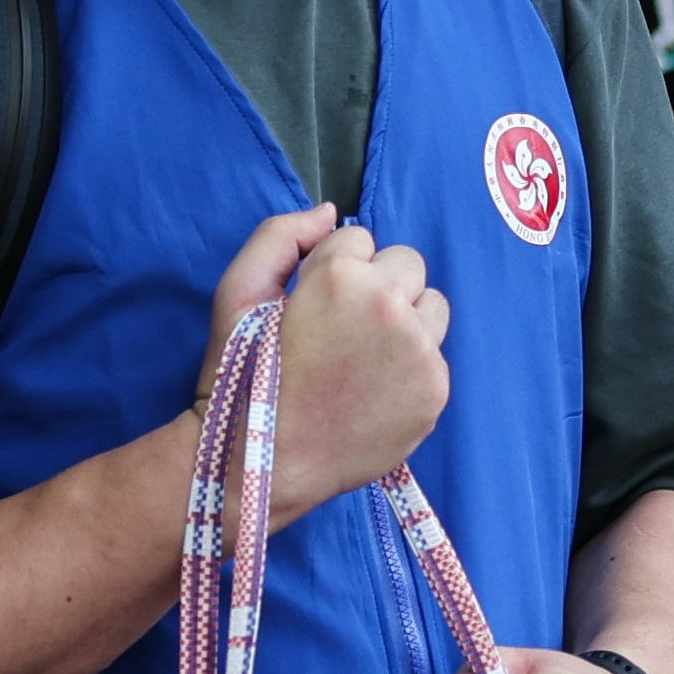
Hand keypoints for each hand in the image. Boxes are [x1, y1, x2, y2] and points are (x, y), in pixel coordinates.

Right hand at [204, 204, 450, 518]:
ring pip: (433, 306)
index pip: (360, 238)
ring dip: (407, 320)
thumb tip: (331, 211)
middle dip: (378, 285)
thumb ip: (280, 235)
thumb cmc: (240, 374)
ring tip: (364, 357)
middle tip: (342, 329)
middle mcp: (389, 306)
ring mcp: (419, 351)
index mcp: (341, 275)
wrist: (261, 461)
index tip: (313, 304)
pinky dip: (413, 367)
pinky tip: (375, 390)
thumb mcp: (236, 290)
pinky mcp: (435, 391)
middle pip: (407, 264)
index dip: (333, 269)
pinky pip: (437, 355)